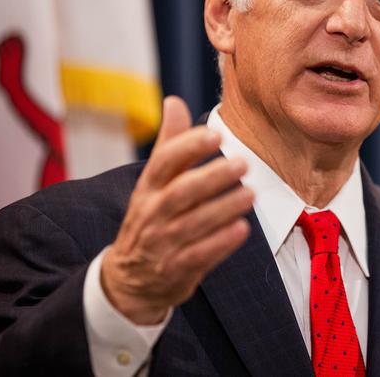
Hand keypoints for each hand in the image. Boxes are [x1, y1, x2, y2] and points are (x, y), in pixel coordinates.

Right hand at [101, 96, 253, 323]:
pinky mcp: (176, 270)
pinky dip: (221, 243)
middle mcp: (152, 213)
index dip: (188, 146)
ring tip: (251, 193)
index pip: (164, 162)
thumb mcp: (154, 182)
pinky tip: (242, 228)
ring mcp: (162, 244)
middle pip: (181, 192)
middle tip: (243, 163)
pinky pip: (200, 255)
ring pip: (194, 223)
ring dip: (224, 208)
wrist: (129, 279)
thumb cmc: (151, 217)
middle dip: (212, 177)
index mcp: (148, 188)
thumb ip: (170, 144)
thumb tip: (174, 100)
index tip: (215, 134)